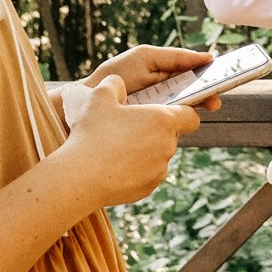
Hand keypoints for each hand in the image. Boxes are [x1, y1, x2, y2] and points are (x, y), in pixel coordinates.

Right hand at [54, 74, 202, 205]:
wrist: (80, 176)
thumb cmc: (92, 133)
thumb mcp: (100, 96)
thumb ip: (115, 84)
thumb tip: (118, 83)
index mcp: (163, 121)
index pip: (191, 116)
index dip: (182, 112)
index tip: (166, 112)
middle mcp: (167, 147)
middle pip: (171, 135)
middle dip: (155, 130)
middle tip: (128, 127)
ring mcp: (159, 170)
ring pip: (158, 155)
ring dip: (145, 150)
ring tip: (116, 147)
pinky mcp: (147, 188)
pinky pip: (147, 174)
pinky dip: (136, 169)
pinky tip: (113, 165)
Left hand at [85, 45, 223, 111]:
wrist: (86, 101)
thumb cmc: (116, 75)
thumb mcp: (145, 57)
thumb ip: (175, 57)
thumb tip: (207, 57)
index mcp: (165, 73)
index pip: (194, 74)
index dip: (209, 77)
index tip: (224, 78)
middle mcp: (165, 93)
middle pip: (194, 93)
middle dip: (206, 94)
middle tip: (215, 99)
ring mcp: (159, 110)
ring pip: (185, 109)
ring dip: (196, 107)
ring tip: (206, 106)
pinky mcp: (153, 125)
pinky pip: (172, 123)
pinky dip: (180, 120)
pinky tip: (186, 118)